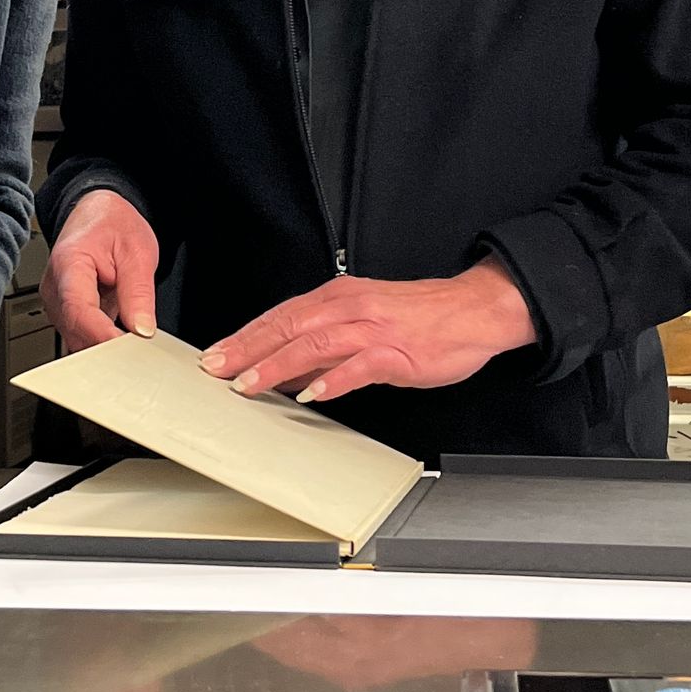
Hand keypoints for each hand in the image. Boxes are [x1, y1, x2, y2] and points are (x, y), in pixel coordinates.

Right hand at [41, 190, 159, 349]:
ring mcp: (57, 302)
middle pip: (75, 331)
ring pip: (76, 339)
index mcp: (68, 263)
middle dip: (106, 348)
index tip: (127, 352)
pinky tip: (121, 344)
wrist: (98, 212)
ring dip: (103, 348)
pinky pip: (80, 335)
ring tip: (133, 348)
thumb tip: (141, 329)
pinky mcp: (66, 311)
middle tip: (139, 355)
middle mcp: (54, 286)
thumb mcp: (137, 251)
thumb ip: (138, 292)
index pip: (79, 310)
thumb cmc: (112, 224)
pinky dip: (100, 343)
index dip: (102, 336)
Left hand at [201, 258, 537, 405]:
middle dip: (248, 349)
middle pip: (289, 326)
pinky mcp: (398, 351)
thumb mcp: (365, 321)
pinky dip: (334, 380)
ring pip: (315, 343)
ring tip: (251, 385)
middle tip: (216, 370)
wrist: (475, 309)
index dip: (246, 336)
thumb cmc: (422, 316)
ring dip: (278, 364)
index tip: (215, 354)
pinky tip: (314, 394)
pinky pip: (360, 366)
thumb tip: (282, 370)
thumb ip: (324, 344)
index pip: (281, 315)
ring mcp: (373, 329)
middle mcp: (351, 307)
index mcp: (339, 297)